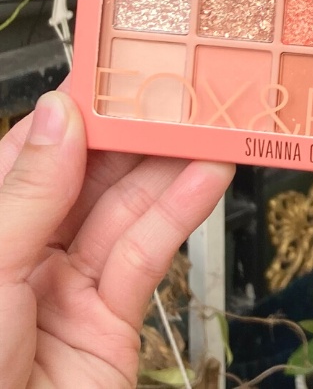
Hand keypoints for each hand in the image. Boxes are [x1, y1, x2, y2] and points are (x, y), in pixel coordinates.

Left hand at [0, 82, 233, 387]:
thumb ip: (30, 192)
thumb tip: (58, 114)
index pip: (34, 153)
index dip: (78, 111)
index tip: (118, 72)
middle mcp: (27, 253)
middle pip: (90, 177)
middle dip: (136, 136)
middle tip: (180, 95)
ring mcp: (71, 285)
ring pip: (127, 211)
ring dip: (172, 168)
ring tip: (210, 127)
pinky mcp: (113, 317)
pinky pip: (148, 254)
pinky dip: (181, 213)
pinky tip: (208, 177)